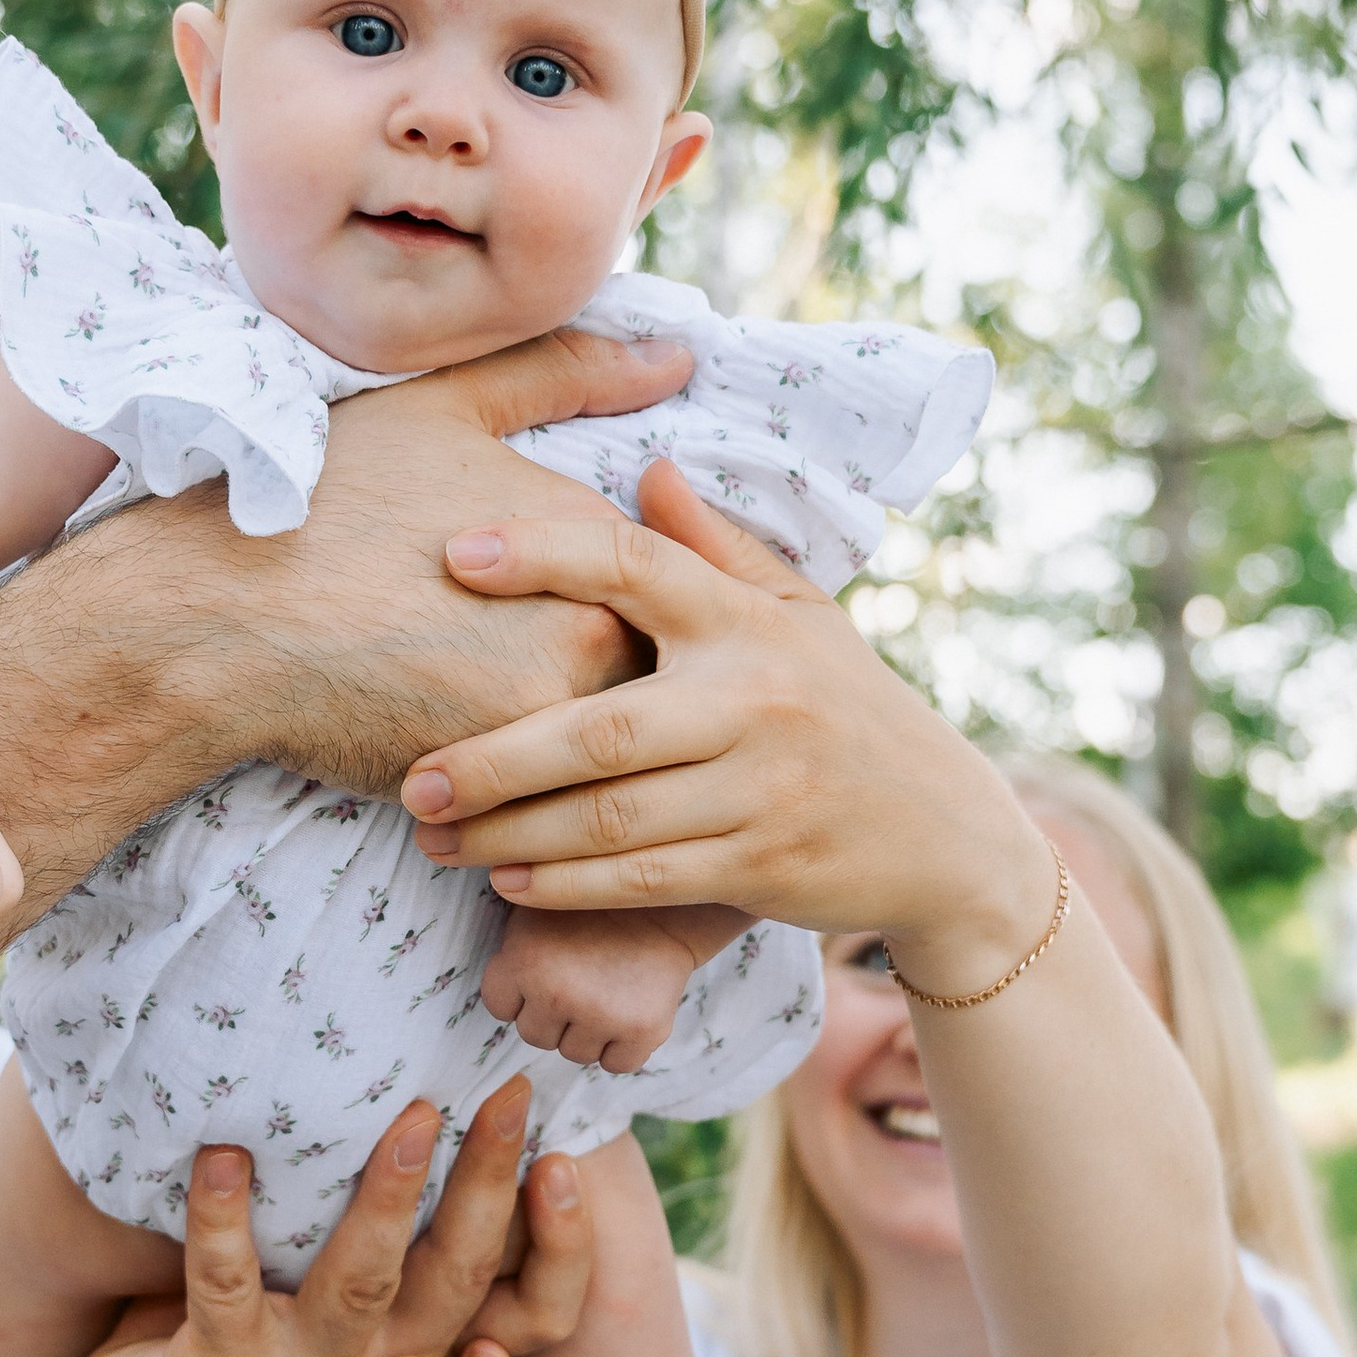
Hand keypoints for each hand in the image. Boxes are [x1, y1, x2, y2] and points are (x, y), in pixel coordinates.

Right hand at [47, 328, 690, 807]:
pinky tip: (444, 745)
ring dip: (563, 740)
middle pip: (641, 674)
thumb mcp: (442, 408)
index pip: (658, 591)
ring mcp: (552, 714)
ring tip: (471, 712)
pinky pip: (543, 797)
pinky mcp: (501, 784)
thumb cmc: (320, 500)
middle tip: (497, 665)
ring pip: (599, 743)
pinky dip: (516, 786)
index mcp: (593, 537)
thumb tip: (675, 355)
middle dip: (591, 676)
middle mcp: (596, 627)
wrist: (216, 618)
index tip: (532, 610)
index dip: (597, 604)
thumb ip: (566, 374)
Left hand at [55, 1079, 595, 1356]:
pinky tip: (223, 1157)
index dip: (564, 1241)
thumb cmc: (258, 1351)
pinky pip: (223, 1286)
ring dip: (386, 1204)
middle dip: (487, 1183)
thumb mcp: (344, 1316)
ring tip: (411, 1123)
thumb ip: (394, 1248)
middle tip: (510, 1097)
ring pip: (355, 1285)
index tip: (571, 1151)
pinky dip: (222, 1221)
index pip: (529, 1309)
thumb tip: (442, 1115)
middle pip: (454, 1276)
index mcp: (419, 1347)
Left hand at [402, 460, 1054, 1000]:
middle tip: (411, 776)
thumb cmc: (846, 708)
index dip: (543, 553)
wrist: (945, 832)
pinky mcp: (763, 865)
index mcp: (750, 620)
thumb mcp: (800, 614)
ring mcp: (761, 789)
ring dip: (510, 835)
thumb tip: (647, 470)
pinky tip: (507, 880)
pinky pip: (642, 879)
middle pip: (598, 729)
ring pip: (609, 818)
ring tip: (434, 836)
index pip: (636, 567)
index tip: (454, 554)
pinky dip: (566, 887)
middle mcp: (755, 699)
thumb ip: (715, 548)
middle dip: (492, 758)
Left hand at [482, 903, 709, 1073]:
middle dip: (553, 1014)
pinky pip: (616, 1065)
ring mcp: (601, 1015)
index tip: (545, 970)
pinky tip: (629, 1009)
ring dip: (587, 1031)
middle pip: (535, 1036)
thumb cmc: (593, 904)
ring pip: (574, 1054)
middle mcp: (556, 992)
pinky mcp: (643, 1031)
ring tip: (606, 988)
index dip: (521, 991)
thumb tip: (487, 949)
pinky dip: (622, 1047)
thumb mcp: (536, 902)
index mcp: (522, 959)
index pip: (500, 1008)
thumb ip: (510, 941)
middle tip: (581, 977)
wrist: (671, 901)